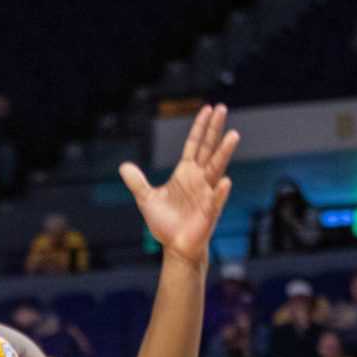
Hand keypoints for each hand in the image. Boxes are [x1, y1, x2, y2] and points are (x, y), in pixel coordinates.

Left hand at [118, 104, 238, 266]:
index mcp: (186, 173)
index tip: (208, 108)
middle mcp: (199, 179)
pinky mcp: (209, 211)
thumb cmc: (166, 223)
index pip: (195, 145)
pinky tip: (226, 181)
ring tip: (233, 135)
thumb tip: (124, 166)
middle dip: (214, 129)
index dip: (200, 127)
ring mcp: (206, 193)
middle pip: (208, 149)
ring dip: (224, 152)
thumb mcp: (146, 199)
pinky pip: (216, 199)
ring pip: (217, 169)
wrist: (176, 247)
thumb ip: (137, 181)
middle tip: (222, 108)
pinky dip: (220, 191)